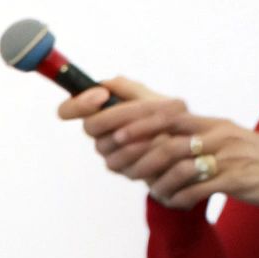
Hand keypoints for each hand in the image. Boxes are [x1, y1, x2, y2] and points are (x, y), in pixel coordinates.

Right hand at [58, 77, 188, 178]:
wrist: (191, 143)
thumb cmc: (167, 117)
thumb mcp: (149, 96)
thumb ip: (125, 88)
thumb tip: (103, 85)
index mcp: (99, 115)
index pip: (68, 110)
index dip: (76, 104)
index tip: (100, 95)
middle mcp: (99, 137)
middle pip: (91, 125)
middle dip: (120, 112)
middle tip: (148, 104)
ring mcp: (110, 157)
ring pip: (111, 142)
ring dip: (141, 127)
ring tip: (168, 118)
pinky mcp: (126, 172)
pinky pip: (129, 159)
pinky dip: (149, 146)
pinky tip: (166, 138)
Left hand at [126, 114, 258, 209]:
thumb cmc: (250, 158)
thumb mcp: (225, 138)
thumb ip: (196, 134)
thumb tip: (157, 137)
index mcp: (214, 124)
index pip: (171, 117)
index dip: (141, 126)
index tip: (118, 136)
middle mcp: (220, 136)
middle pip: (170, 145)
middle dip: (143, 160)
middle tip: (127, 172)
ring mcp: (228, 158)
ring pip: (180, 170)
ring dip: (161, 185)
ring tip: (156, 193)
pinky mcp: (235, 180)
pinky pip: (197, 190)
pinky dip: (180, 199)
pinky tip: (175, 203)